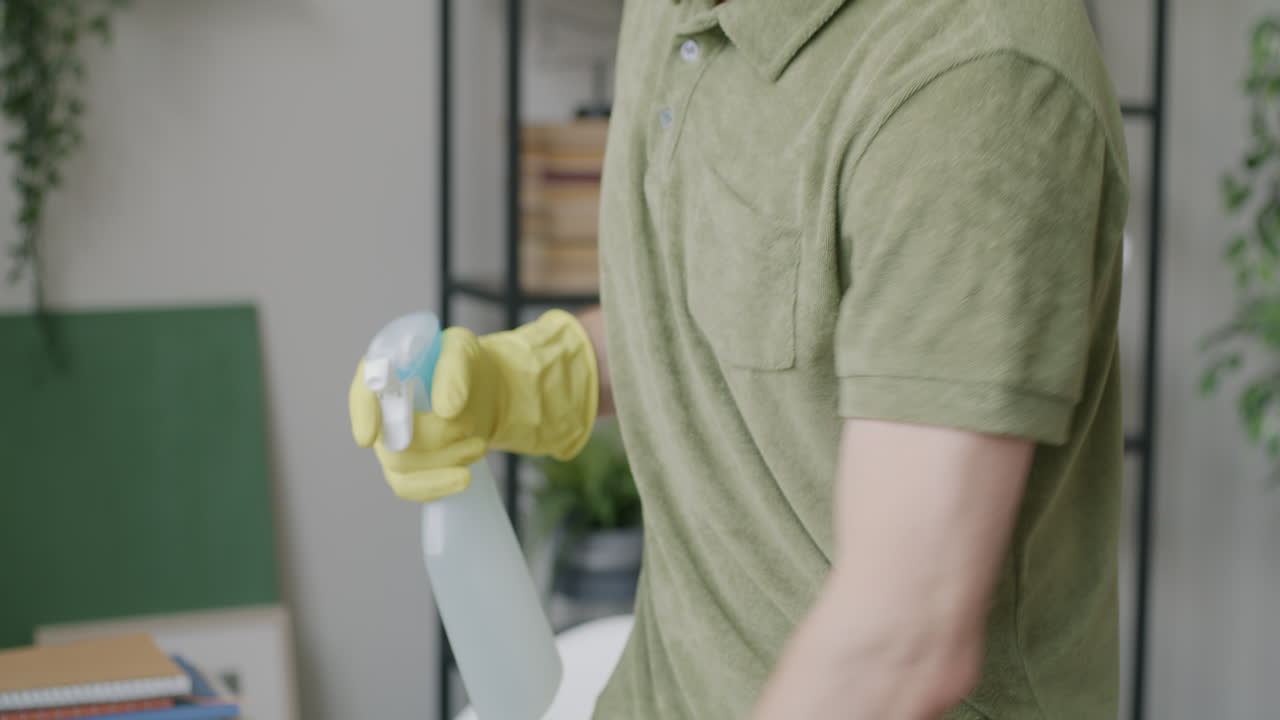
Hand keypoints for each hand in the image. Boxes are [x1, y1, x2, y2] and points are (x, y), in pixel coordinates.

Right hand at [349, 327, 493, 501]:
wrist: (485, 391)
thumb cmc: (466, 364)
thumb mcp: (463, 350)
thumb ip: (454, 370)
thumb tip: (446, 410)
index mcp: (384, 370)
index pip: (363, 392)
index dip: (363, 414)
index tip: (367, 438)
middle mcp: (378, 409)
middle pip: (390, 440)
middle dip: (436, 439)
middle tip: (469, 428)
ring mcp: (389, 442)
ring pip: (403, 468)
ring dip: (446, 460)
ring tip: (479, 445)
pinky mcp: (407, 467)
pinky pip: (409, 488)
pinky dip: (438, 486)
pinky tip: (463, 477)